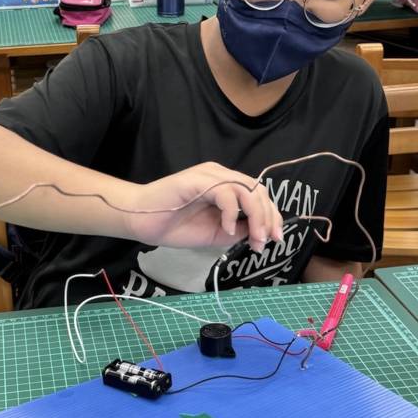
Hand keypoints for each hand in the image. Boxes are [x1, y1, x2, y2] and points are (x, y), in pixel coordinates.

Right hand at [123, 162, 283, 251]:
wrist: (142, 222)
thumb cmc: (174, 226)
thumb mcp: (217, 234)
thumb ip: (239, 230)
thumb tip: (261, 232)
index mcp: (227, 186)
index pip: (259, 195)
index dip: (272, 216)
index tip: (275, 239)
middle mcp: (221, 175)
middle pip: (258, 190)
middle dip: (269, 217)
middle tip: (267, 241)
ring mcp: (210, 175)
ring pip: (247, 189)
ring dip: (256, 216)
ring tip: (254, 239)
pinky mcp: (198, 180)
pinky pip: (226, 192)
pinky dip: (231, 213)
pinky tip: (225, 229)